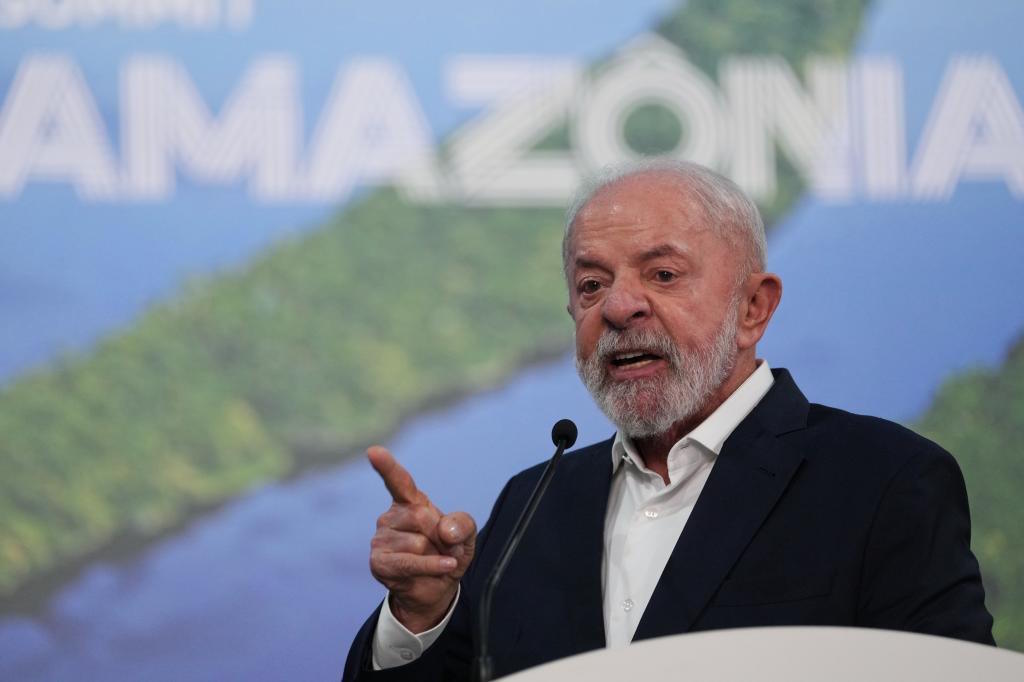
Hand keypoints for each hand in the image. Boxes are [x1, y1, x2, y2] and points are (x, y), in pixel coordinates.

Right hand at [367, 445, 476, 633]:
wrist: (438, 589)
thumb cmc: (449, 554)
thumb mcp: (466, 536)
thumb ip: (462, 524)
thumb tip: (444, 530)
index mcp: (410, 503)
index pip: (398, 481)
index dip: (386, 466)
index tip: (373, 451)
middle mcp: (391, 517)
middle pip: (421, 517)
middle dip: (441, 536)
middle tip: (444, 549)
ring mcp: (381, 539)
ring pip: (416, 543)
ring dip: (435, 555)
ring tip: (433, 562)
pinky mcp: (379, 562)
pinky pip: (409, 562)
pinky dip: (431, 566)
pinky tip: (444, 567)